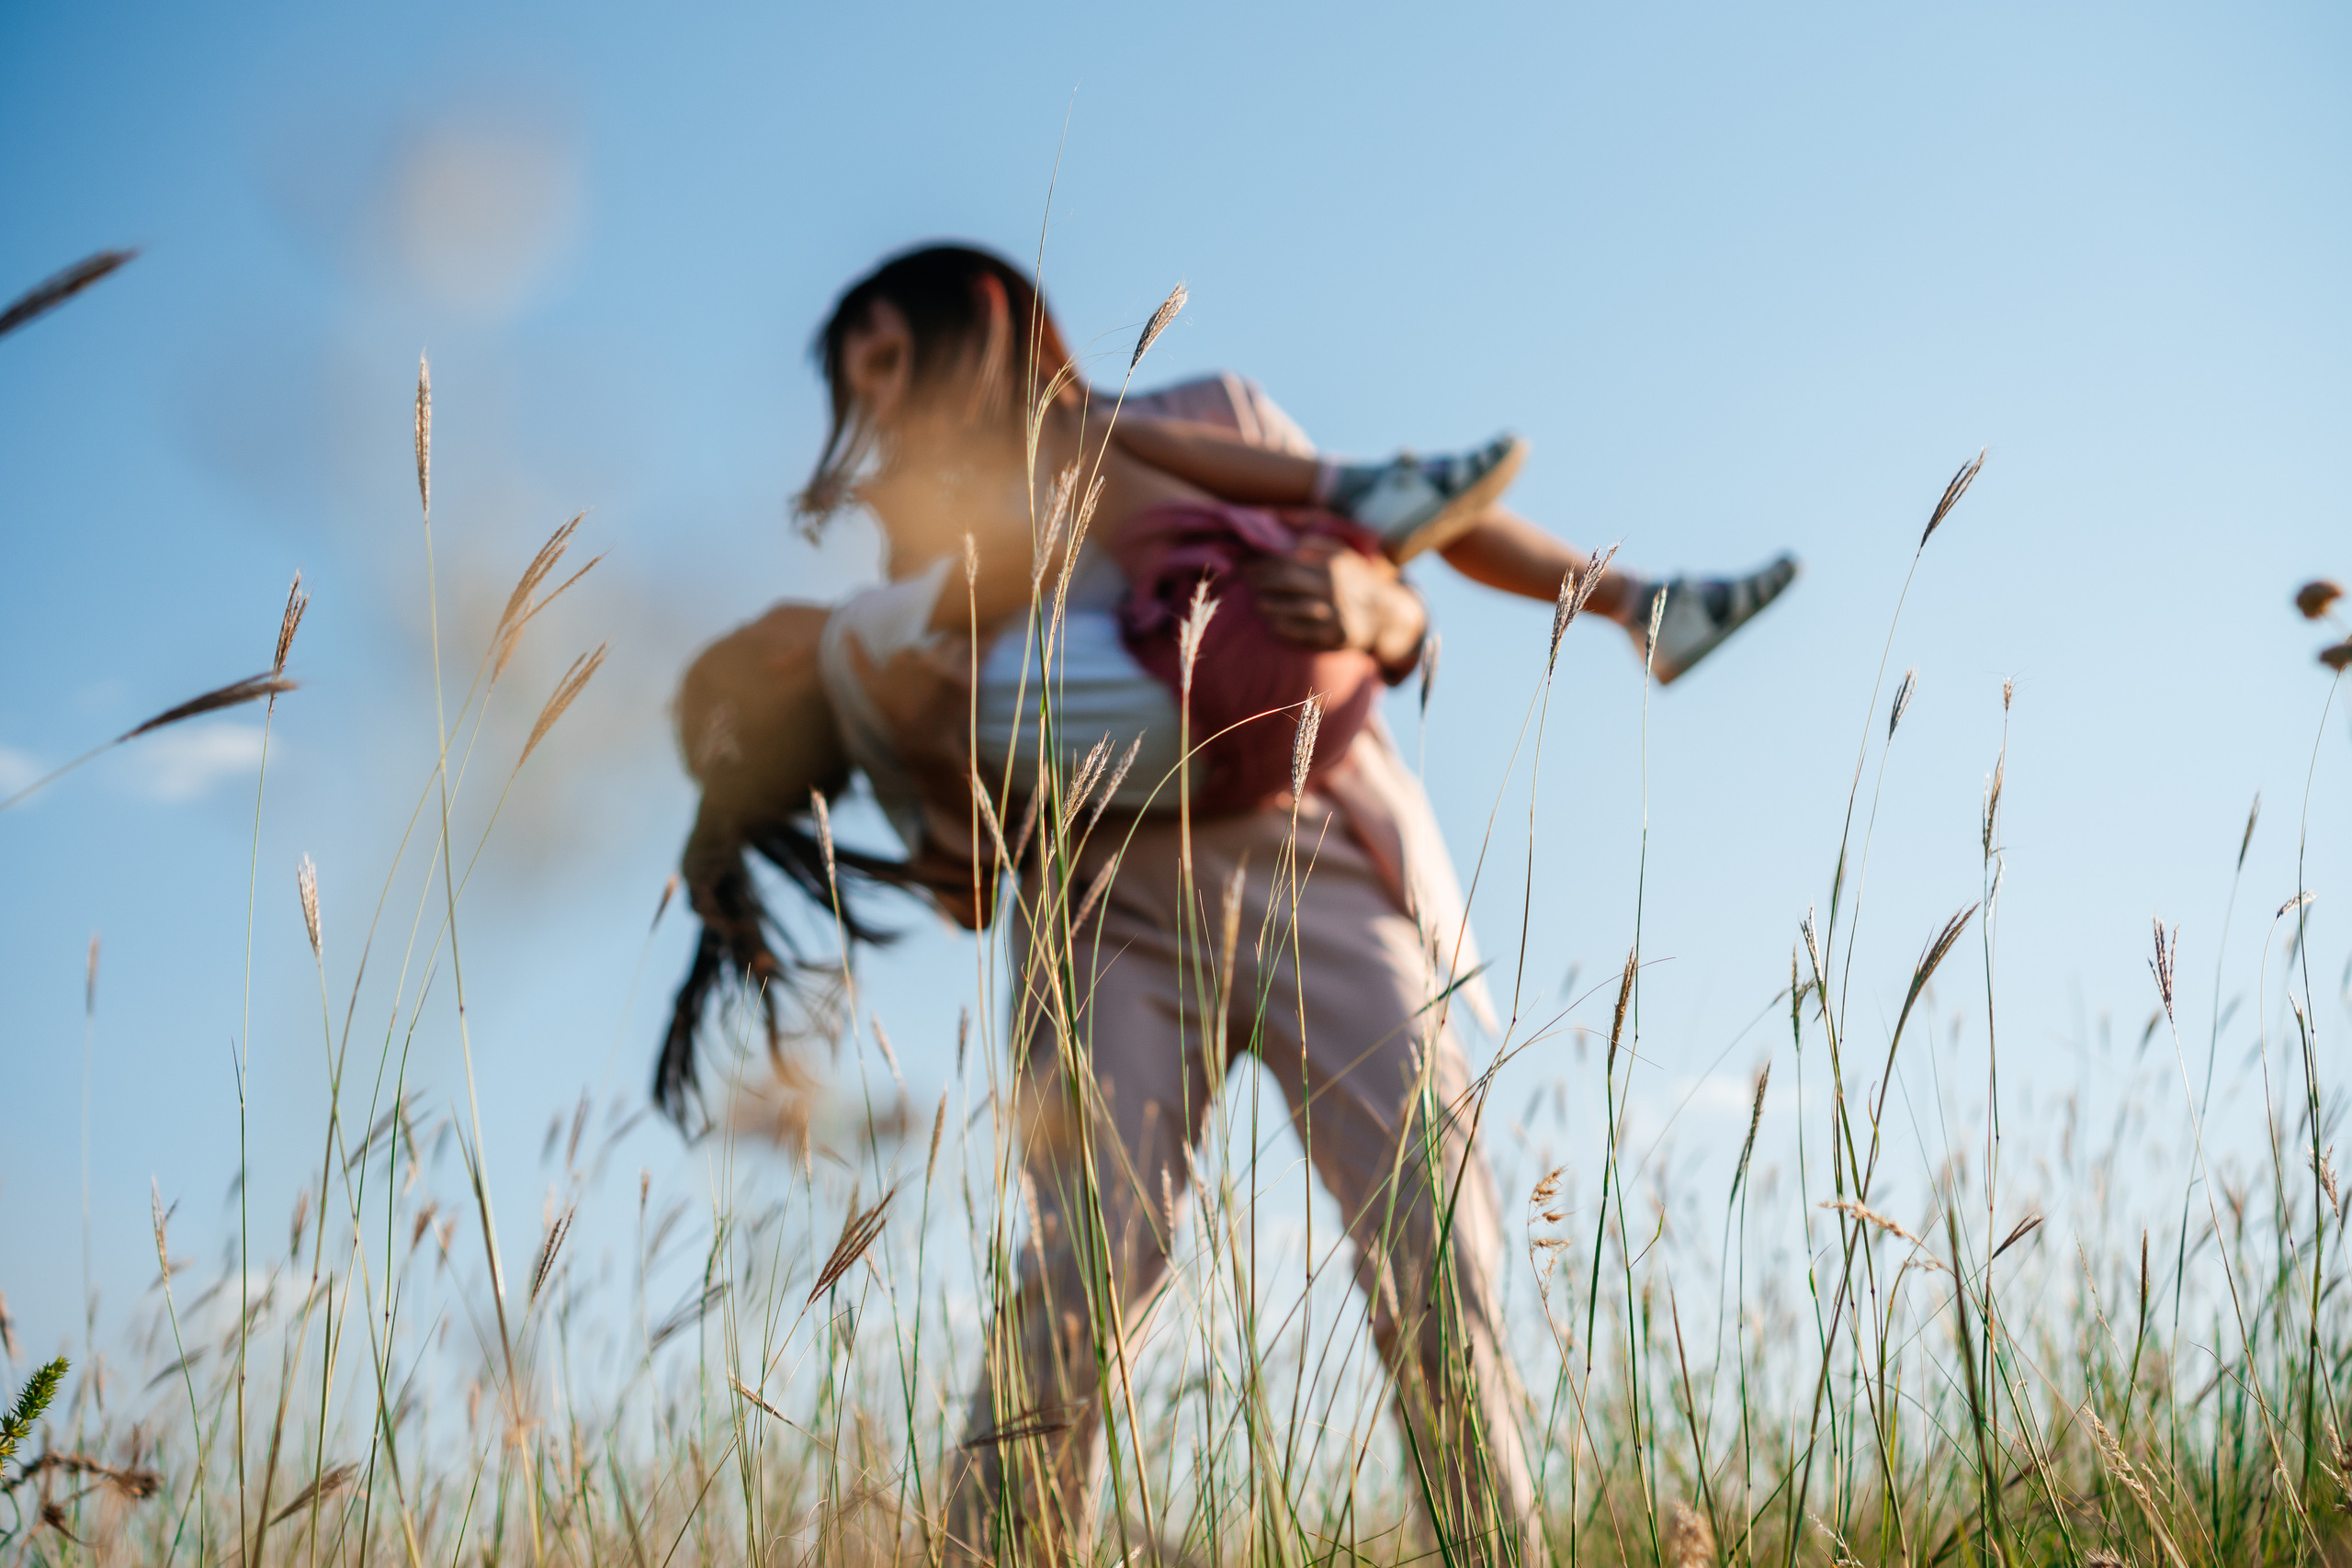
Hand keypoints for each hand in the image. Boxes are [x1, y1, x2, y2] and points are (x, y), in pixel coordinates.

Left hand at [1243, 536, 1426, 672]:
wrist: (1387, 614)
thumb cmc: (1353, 580)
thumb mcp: (1341, 553)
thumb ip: (1312, 542)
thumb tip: (1278, 534)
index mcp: (1333, 562)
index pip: (1288, 559)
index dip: (1261, 563)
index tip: (1244, 566)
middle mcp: (1335, 586)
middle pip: (1286, 580)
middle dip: (1259, 581)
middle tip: (1245, 583)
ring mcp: (1336, 612)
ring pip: (1291, 608)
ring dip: (1268, 606)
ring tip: (1258, 605)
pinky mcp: (1335, 637)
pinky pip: (1300, 634)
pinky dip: (1282, 629)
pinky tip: (1273, 624)